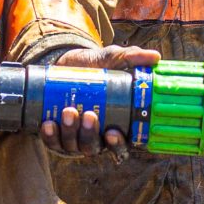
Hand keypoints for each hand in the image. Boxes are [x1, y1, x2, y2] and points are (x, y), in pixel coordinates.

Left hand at [40, 45, 161, 155]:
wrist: (64, 63)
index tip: (113, 133)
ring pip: (73, 145)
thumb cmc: (94, 66)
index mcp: (115, 126)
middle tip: (89, 115)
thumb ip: (131, 57)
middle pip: (94, 147)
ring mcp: (73, 138)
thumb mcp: (112, 59)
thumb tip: (155, 57)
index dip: (117, 145)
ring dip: (69, 132)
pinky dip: (50, 136)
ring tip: (68, 111)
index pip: (120, 146)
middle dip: (89, 134)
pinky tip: (48, 123)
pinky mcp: (55, 136)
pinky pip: (52, 142)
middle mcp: (94, 137)